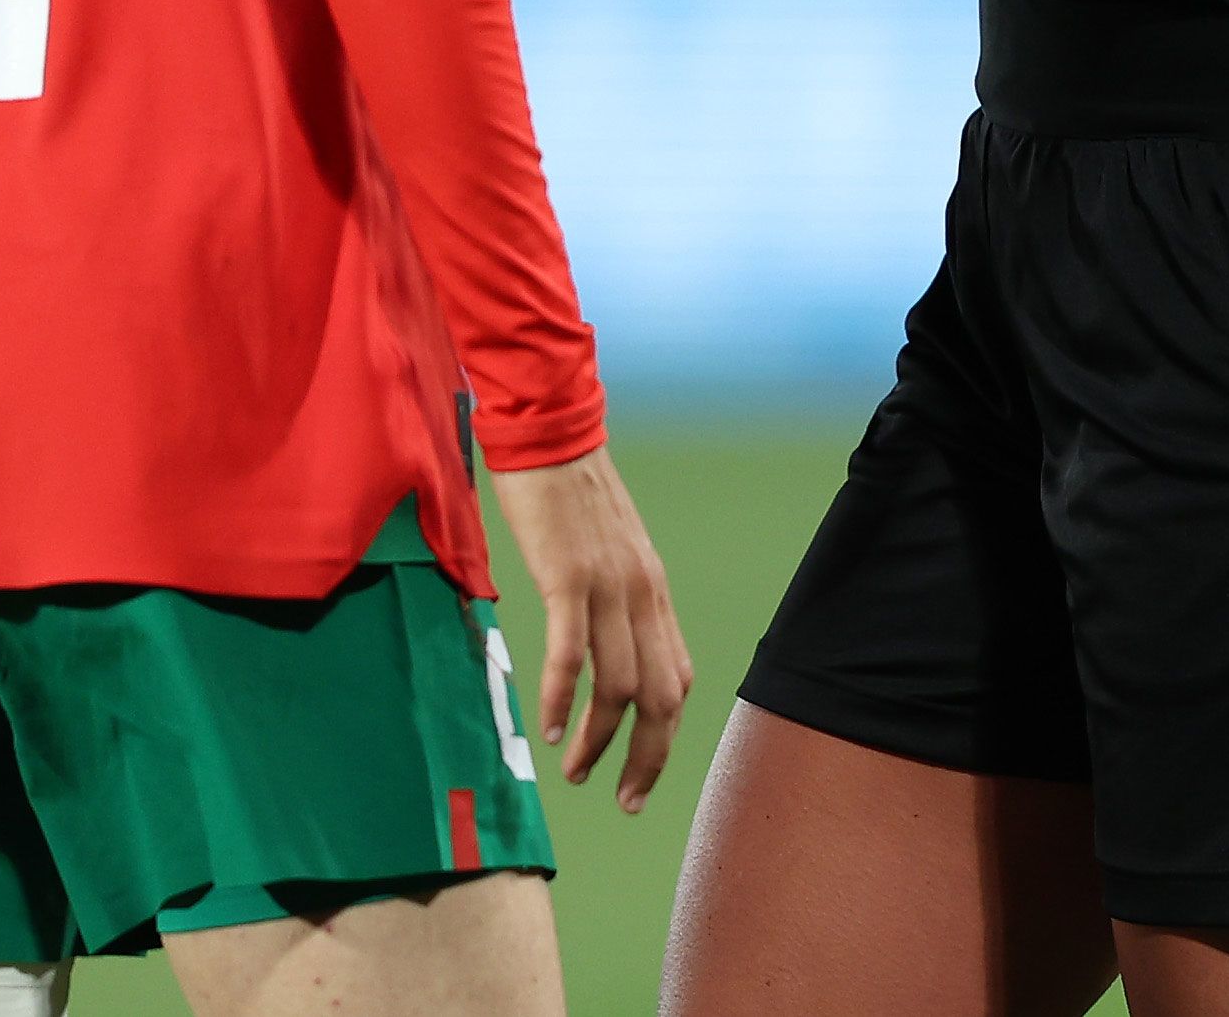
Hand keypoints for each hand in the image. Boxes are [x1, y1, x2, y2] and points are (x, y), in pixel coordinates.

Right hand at [488, 444, 691, 812]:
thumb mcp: (609, 548)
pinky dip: (564, 699)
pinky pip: (573, 653)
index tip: (640, 773)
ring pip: (618, 686)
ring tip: (576, 772)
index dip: (664, 736)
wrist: (550, 429)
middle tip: (623, 798)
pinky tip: (551, 729)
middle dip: (646, 759)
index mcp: (653, 591)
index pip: (678, 679)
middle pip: (660, 697)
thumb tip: (603, 642)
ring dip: (599, 741)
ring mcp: (608, 587)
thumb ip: (615, 594)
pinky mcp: (568, 576)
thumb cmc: (569, 488)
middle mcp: (642, 594)